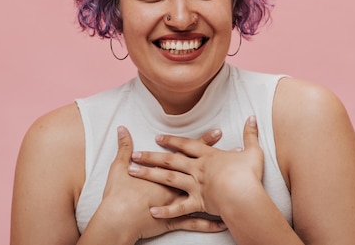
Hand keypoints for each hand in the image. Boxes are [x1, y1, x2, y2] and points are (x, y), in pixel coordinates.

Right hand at [93, 126, 226, 241]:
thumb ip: (123, 148)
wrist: (117, 219)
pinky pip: (197, 222)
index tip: (217, 132)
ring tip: (237, 188)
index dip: (204, 142)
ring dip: (221, 190)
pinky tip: (224, 222)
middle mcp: (175, 185)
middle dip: (220, 161)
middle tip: (236, 151)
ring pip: (204, 196)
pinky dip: (210, 223)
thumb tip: (121, 130)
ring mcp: (177, 203)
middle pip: (201, 170)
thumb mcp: (119, 168)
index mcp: (166, 171)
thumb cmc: (119, 195)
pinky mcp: (175, 220)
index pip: (188, 152)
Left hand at [127, 116, 263, 218]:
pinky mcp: (198, 203)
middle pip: (170, 160)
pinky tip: (152, 210)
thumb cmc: (248, 174)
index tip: (158, 138)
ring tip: (133, 172)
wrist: (245, 194)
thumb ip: (250, 135)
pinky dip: (166, 210)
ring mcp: (196, 186)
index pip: (187, 145)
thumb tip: (253, 118)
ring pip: (167, 179)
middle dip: (151, 156)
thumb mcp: (252, 151)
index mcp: (209, 156)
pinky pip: (179, 208)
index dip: (172, 141)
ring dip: (149, 175)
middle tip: (135, 154)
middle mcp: (198, 169)